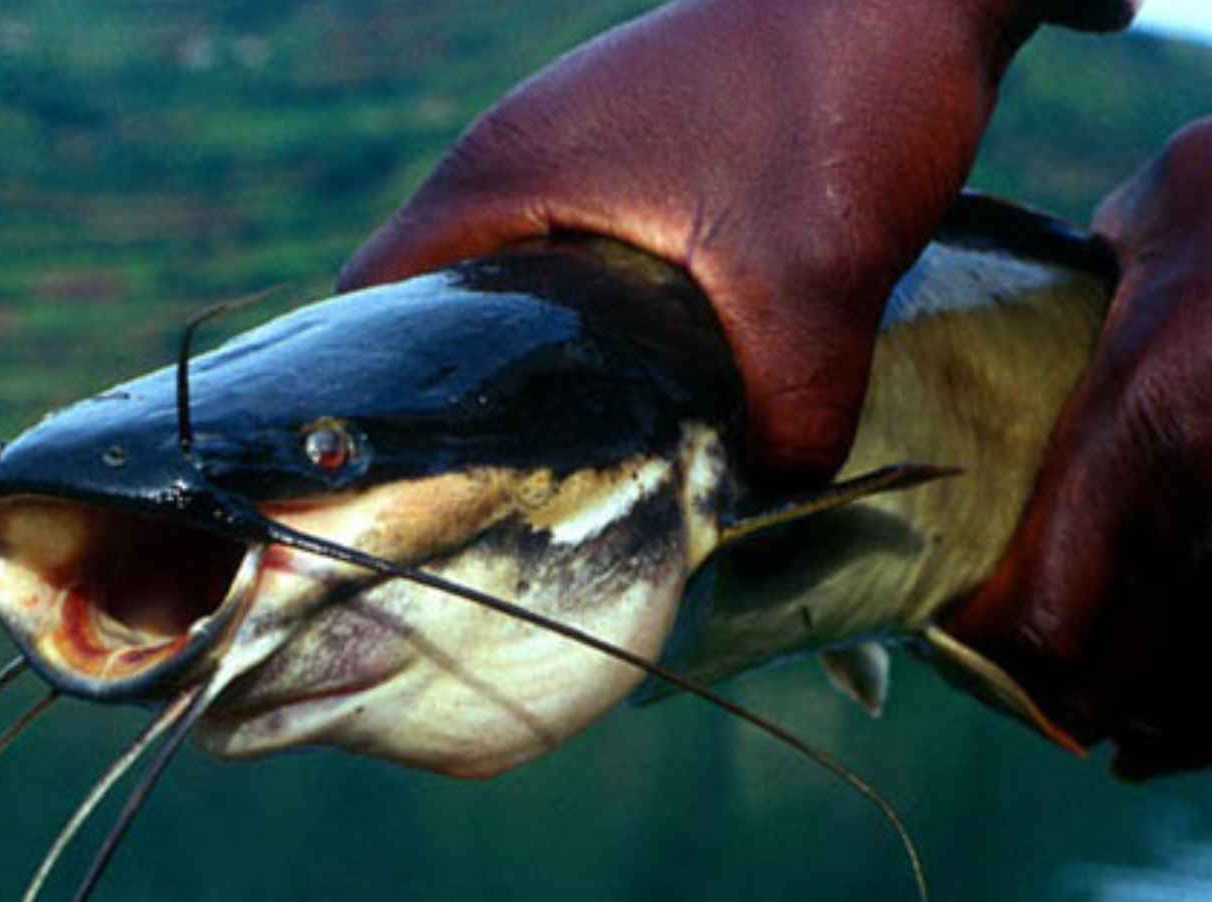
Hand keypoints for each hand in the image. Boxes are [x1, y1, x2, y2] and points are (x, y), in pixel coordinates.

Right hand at [339, 0, 1135, 485]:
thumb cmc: (837, 95)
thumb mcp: (817, 279)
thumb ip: (789, 411)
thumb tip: (770, 496)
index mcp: (505, 175)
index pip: (373, 294)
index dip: (378, 390)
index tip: (425, 472)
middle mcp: (518, 155)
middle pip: (441, 296)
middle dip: (478, 395)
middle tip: (528, 485)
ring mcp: (577, 143)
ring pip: (521, 273)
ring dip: (554, 357)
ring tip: (603, 446)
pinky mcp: (639, 146)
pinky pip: (585, 247)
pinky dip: (608, 314)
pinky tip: (672, 372)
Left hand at [947, 115, 1211, 778]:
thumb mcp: (1168, 201)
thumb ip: (1080, 266)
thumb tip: (1020, 295)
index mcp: (1142, 428)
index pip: (1031, 609)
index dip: (980, 647)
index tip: (947, 632)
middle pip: (1097, 674)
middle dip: (1038, 694)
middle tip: (1000, 678)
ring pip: (1186, 701)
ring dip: (1120, 718)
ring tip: (1073, 719)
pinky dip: (1209, 732)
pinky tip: (1160, 741)